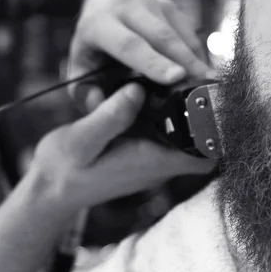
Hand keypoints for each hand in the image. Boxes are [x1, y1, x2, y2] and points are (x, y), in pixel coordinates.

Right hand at [29, 83, 215, 212]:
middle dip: (209, 117)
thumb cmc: (64, 168)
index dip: (219, 134)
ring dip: (190, 115)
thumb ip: (110, 116)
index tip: (217, 101)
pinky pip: (167, 138)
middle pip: (203, 146)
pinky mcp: (141, 156)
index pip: (205, 157)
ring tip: (183, 81)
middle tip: (202, 81)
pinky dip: (170, 118)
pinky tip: (157, 94)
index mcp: (152, 162)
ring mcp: (151, 162)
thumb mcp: (81, 139)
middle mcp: (158, 165)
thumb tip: (137, 90)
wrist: (51, 190)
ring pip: (187, 141)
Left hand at [68, 0, 212, 110]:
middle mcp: (125, 7)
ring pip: (177, 33)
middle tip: (201, 85)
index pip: (128, 44)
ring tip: (208, 85)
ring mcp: (150, 2)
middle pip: (160, 36)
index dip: (153, 62)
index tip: (175, 78)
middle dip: (183, 60)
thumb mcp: (80, 65)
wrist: (105, 0)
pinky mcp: (169, 5)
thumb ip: (86, 91)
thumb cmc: (94, 44)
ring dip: (194, 60)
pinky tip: (203, 74)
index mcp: (99, 24)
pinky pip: (187, 32)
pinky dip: (196, 54)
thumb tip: (100, 107)